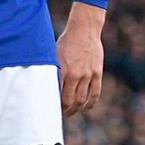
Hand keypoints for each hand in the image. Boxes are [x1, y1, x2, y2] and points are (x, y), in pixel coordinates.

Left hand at [57, 2, 105, 117]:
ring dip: (77, 109)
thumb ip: (54, 71)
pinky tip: (86, 107)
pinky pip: (95, 93)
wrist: (84, 29)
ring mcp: (88, 75)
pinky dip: (90, 103)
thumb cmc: (66, 41)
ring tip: (72, 111)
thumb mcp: (55, 55)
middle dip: (65, 111)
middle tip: (61, 114)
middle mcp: (76, 75)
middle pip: (70, 102)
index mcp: (63, 71)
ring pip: (82, 100)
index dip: (55, 107)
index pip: (59, 97)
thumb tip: (47, 86)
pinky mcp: (97, 73)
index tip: (51, 110)